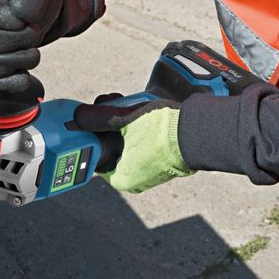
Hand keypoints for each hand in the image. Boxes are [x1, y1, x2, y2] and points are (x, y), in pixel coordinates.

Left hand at [74, 95, 194, 192]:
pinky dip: (136, 125)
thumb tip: (79, 116)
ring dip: (121, 119)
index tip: (90, 117)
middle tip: (108, 104)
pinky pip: (141, 139)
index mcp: (122, 177)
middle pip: (110, 144)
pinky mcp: (162, 156)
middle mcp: (135, 177)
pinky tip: (137, 108)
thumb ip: (97, 118)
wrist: (199, 132)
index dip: (90, 133)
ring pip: (126, 139)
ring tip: (123, 102)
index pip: (95, 155)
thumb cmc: (161, 132)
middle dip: (106, 121)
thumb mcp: (122, 121)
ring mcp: (150, 168)